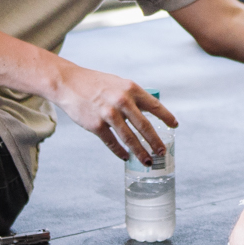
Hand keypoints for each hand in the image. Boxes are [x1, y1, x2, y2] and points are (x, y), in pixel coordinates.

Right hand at [54, 65, 175, 163]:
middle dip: (156, 142)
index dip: (166, 117)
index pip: (154, 106)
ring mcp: (109, 114)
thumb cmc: (95, 83)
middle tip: (162, 152)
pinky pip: (112, 143)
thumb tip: (147, 112)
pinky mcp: (96, 125)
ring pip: (130, 139)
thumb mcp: (118, 83)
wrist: (68, 83)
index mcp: (131, 89)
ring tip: (147, 161)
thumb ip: (132, 96)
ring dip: (140, 152)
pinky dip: (120, 152)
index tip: (174, 126)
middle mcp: (122, 101)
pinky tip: (126, 156)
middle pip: (145, 127)